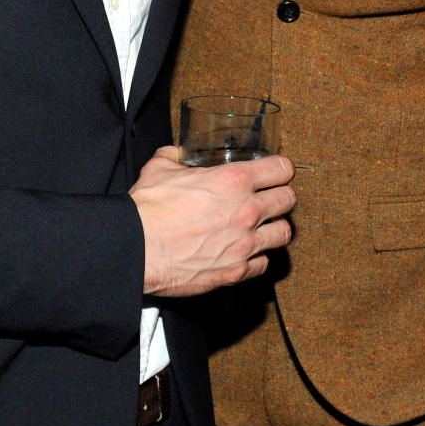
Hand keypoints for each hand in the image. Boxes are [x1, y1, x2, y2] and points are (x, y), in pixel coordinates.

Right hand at [129, 146, 295, 296]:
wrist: (136, 249)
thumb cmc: (148, 209)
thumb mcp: (160, 167)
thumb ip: (176, 156)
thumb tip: (179, 153)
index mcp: (233, 180)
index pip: (281, 169)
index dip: (280, 169)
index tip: (277, 172)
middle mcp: (246, 211)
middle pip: (288, 200)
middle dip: (281, 196)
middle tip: (271, 197)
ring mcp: (244, 244)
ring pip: (283, 233)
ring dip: (275, 227)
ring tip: (265, 226)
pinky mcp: (236, 271)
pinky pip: (264, 264)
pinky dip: (258, 257)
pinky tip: (246, 251)